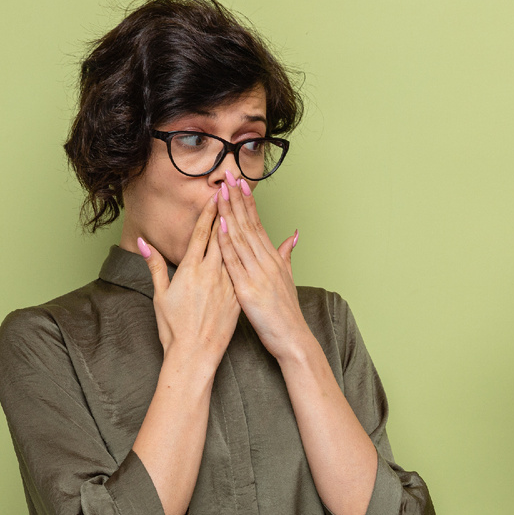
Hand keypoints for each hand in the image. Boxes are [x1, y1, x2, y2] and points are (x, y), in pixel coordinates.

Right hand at [138, 194, 239, 364]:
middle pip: (222, 236)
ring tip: (246, 212)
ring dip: (240, 230)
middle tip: (235, 193)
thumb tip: (143, 243)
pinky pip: (244, 271)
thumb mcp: (160, 295)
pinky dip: (249, 256)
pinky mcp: (238, 298)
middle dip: (228, 213)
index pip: (202, 233)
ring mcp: (227, 285)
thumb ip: (154, 266)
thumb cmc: (174, 328)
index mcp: (190, 269)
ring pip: (236, 251)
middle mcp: (211, 273)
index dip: (209, 212)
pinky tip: (255, 246)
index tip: (216, 195)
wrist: (194, 354)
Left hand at [214, 171, 307, 359]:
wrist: (292, 338)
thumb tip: (293, 235)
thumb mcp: (288, 279)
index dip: (248, 203)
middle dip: (237, 200)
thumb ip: (287, 255)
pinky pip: (234, 263)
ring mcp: (258, 274)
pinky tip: (220, 226)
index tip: (240, 183)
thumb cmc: (286, 312)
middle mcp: (266, 262)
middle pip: (249, 225)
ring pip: (241, 238)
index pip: (258, 224)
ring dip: (230, 214)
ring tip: (221, 192)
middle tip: (228, 176)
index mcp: (273, 259)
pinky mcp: (248, 289)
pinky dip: (227, 243)